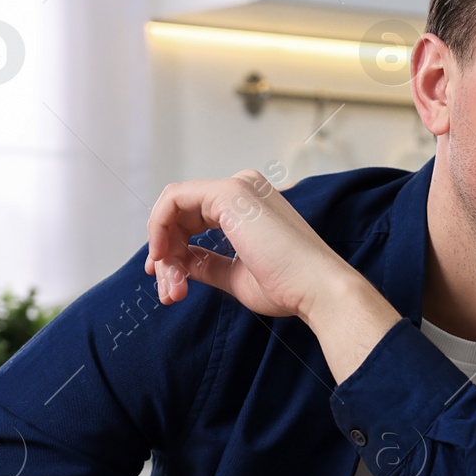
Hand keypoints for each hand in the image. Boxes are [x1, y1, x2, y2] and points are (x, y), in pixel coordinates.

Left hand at [146, 170, 340, 320]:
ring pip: (173, 208)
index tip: (169, 278)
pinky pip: (173, 201)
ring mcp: (237, 186)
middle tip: (169, 289)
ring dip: (164, 250)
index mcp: (250, 203)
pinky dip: (159, 229)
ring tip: (174, 288)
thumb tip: (179, 261)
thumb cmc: (287, 285)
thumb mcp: (235, 273)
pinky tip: (165, 259)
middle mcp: (244, 187)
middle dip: (166, 253)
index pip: (195, 215)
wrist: (316, 289)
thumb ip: (207, 262)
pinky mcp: (228, 191)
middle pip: (180, 212)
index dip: (172, 246)